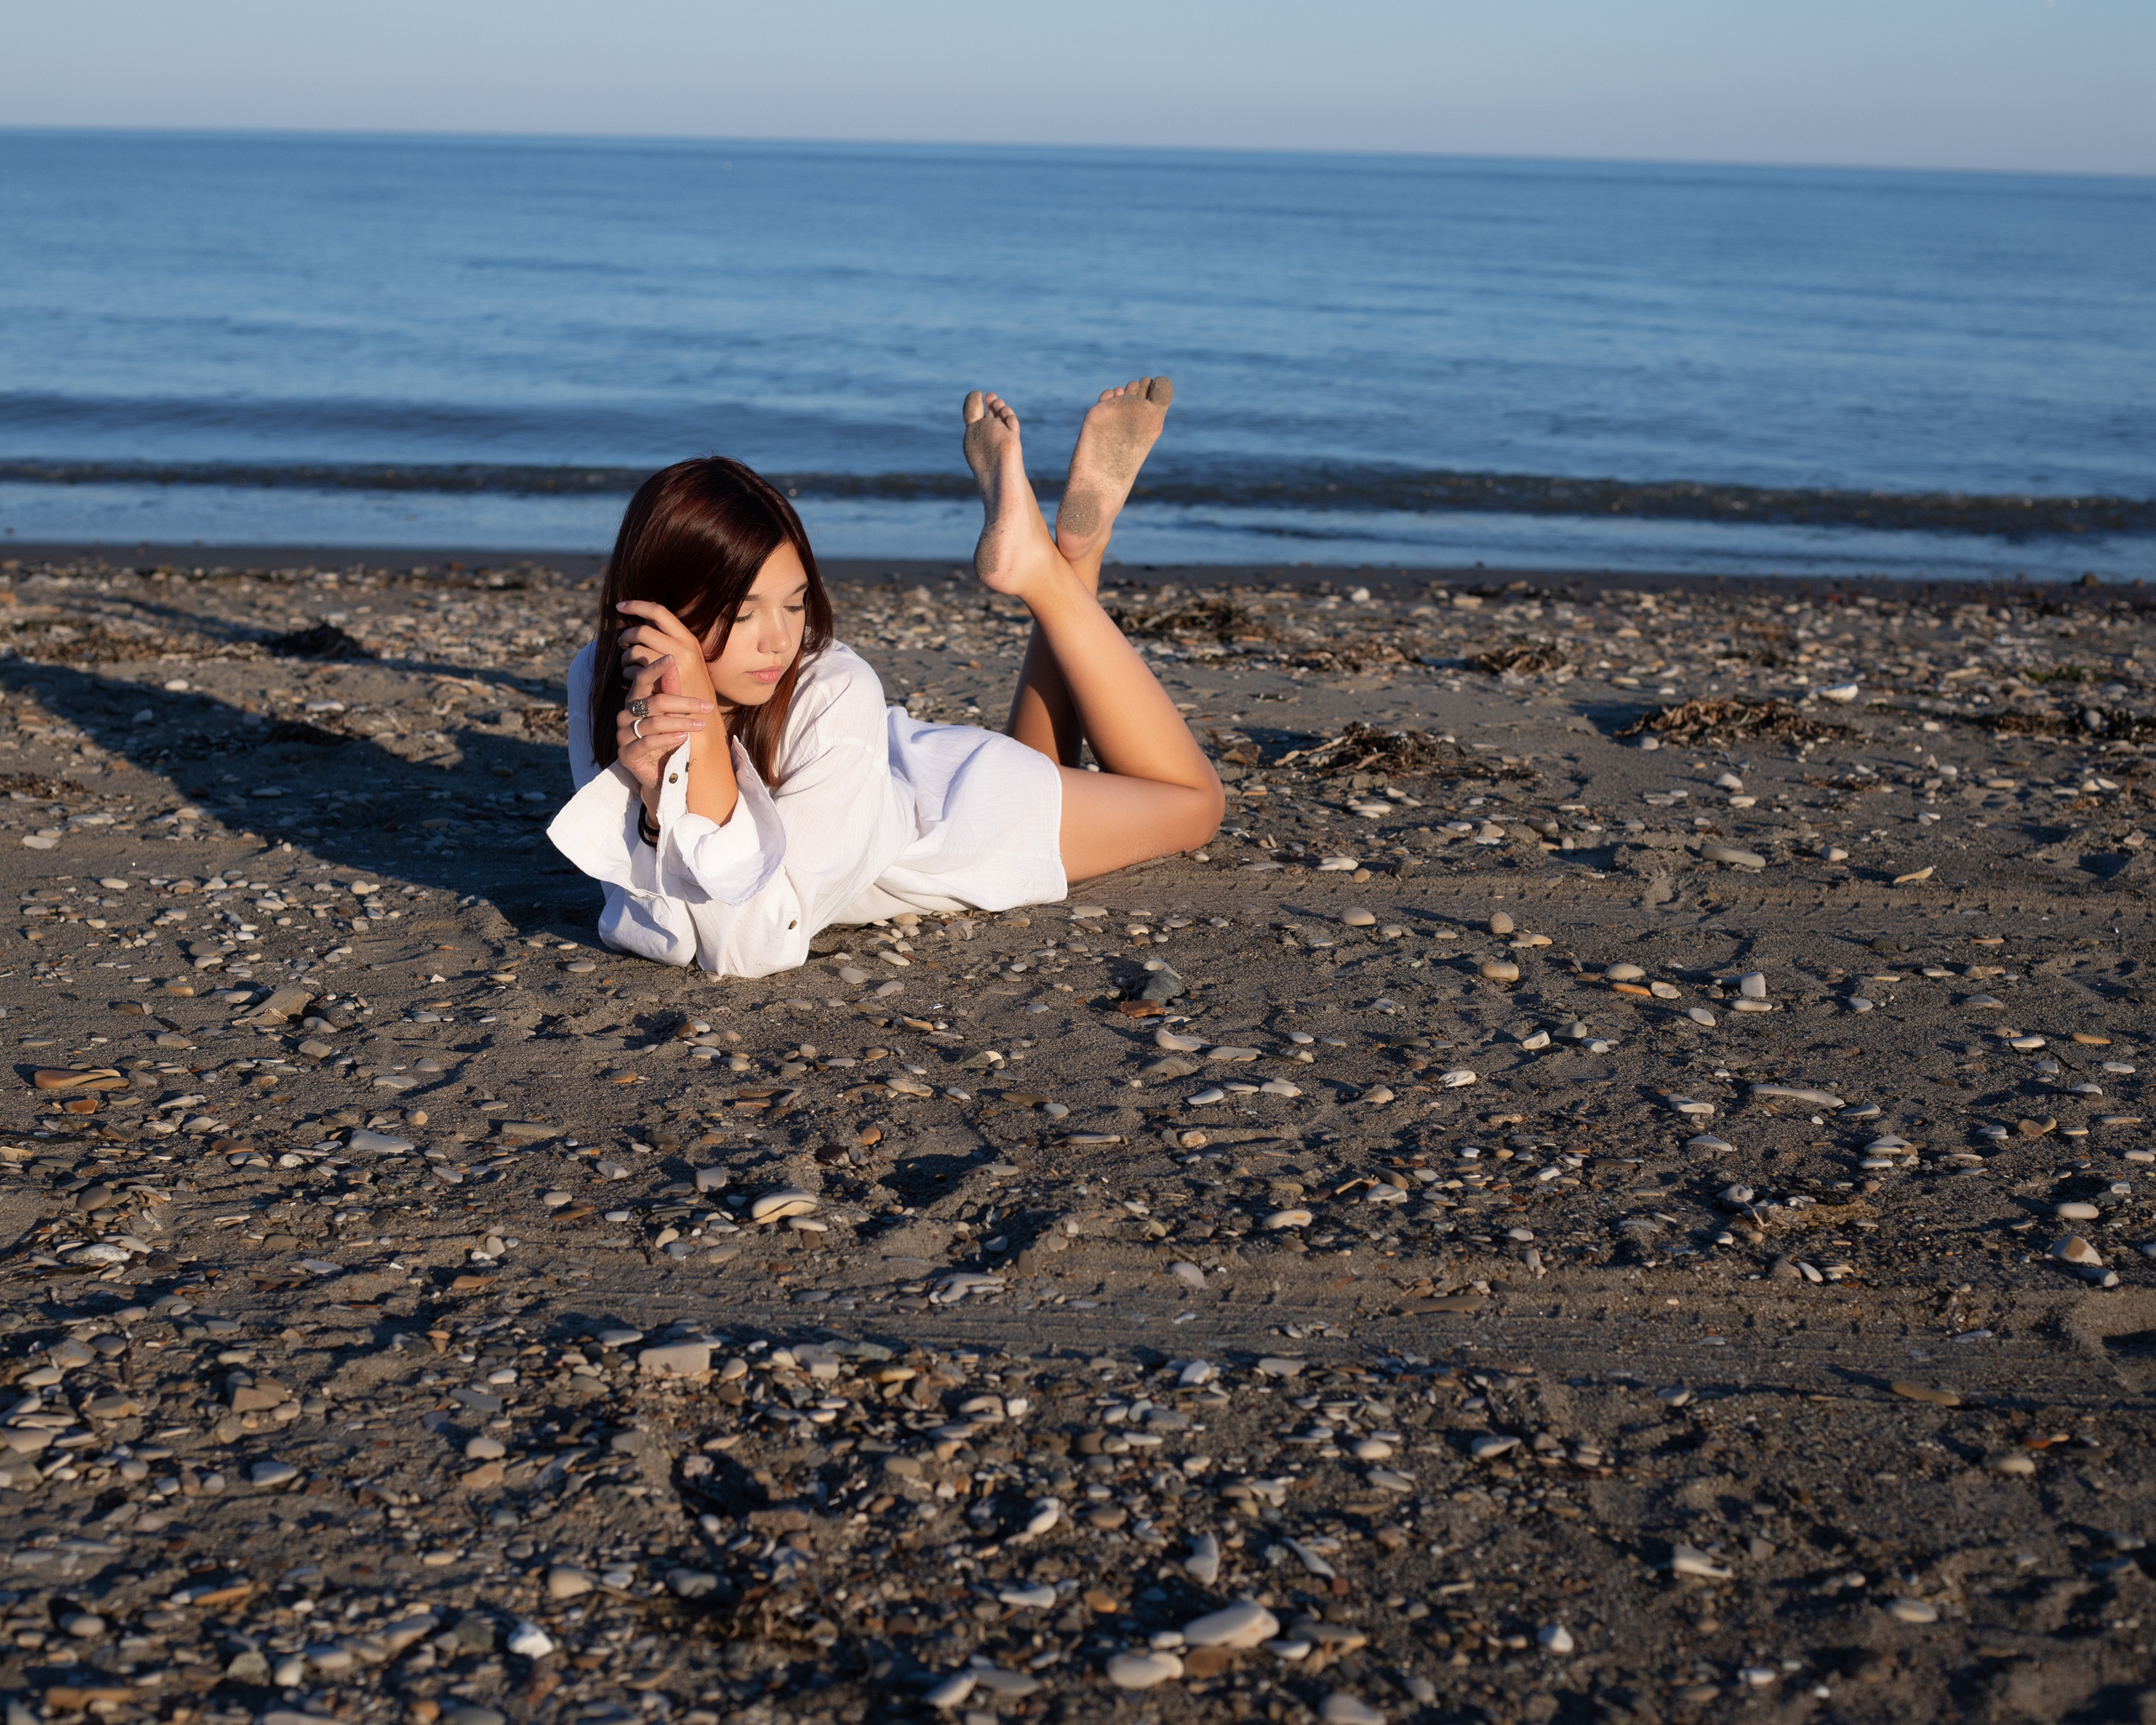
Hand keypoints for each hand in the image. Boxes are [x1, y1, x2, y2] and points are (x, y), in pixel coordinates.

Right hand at [615, 648, 713, 802]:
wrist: (661, 774)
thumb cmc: (668, 739)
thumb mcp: (673, 714)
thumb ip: (671, 690)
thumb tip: (674, 660)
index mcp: (635, 701)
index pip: (641, 679)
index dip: (655, 668)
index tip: (672, 657)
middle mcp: (625, 715)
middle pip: (655, 702)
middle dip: (684, 703)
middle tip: (708, 707)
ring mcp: (623, 735)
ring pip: (653, 723)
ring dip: (681, 722)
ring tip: (701, 725)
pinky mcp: (626, 754)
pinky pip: (647, 743)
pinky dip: (667, 739)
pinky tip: (683, 738)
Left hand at [616, 600, 719, 710]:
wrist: (703, 719)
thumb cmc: (690, 688)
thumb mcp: (686, 661)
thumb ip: (668, 641)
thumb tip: (644, 621)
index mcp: (688, 638)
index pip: (658, 611)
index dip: (637, 605)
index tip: (620, 606)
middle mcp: (684, 647)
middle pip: (642, 630)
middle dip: (627, 636)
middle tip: (622, 644)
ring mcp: (675, 664)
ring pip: (636, 650)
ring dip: (626, 657)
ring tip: (627, 665)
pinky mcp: (665, 681)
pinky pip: (636, 669)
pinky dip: (628, 672)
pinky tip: (631, 678)